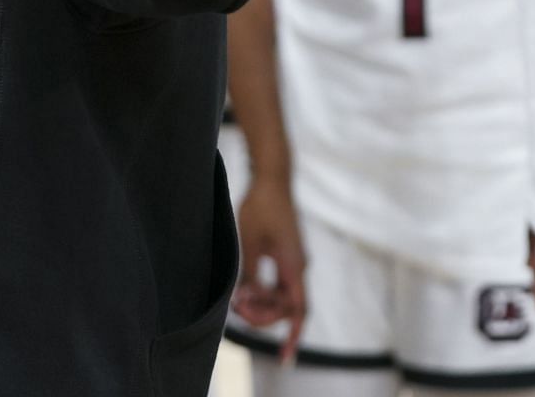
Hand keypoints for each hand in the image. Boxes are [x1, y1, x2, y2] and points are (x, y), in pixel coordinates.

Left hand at [230, 178, 306, 361]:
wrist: (273, 178)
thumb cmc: (260, 206)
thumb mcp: (249, 242)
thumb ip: (250, 274)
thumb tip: (246, 301)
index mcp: (293, 265)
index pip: (298, 310)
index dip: (292, 336)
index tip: (285, 357)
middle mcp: (299, 267)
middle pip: (288, 308)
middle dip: (263, 316)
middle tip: (235, 308)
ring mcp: (295, 262)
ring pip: (283, 297)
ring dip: (262, 304)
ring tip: (236, 300)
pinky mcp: (288, 256)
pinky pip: (280, 285)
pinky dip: (264, 293)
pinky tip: (246, 292)